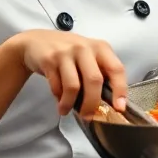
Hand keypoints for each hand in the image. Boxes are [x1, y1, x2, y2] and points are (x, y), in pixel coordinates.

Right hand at [12, 30, 127, 115]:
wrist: (37, 41)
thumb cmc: (70, 53)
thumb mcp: (89, 56)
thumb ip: (101, 72)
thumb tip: (110, 102)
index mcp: (101, 47)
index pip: (116, 69)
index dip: (120, 89)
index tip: (119, 107)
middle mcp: (85, 47)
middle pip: (94, 80)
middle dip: (92, 103)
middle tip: (88, 116)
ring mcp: (66, 52)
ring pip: (73, 86)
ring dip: (70, 104)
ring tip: (66, 111)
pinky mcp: (49, 59)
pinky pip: (56, 85)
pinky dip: (59, 98)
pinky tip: (59, 102)